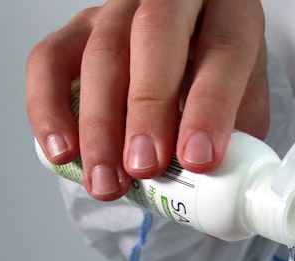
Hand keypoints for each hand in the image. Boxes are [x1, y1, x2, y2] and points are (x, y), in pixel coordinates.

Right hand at [26, 0, 268, 199]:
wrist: (187, 49)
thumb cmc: (218, 80)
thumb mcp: (246, 104)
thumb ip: (238, 144)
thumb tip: (215, 206)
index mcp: (230, 14)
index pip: (223, 50)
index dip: (210, 107)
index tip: (197, 160)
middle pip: (155, 37)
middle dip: (146, 110)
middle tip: (143, 167)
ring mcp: (119, 9)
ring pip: (101, 52)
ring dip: (100, 125)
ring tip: (106, 182)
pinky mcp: (77, 28)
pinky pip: (49, 60)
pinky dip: (49, 109)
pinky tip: (61, 153)